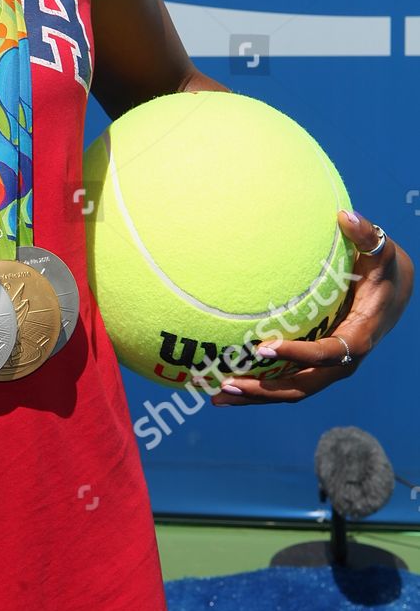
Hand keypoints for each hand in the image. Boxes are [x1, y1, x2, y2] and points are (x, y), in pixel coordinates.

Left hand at [210, 208, 414, 403]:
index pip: (328, 353)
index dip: (298, 353)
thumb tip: (344, 214)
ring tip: (217, 395)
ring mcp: (329, 367)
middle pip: (303, 385)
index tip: (263, 346)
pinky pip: (287, 380)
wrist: (393, 293)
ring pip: (292, 390)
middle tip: (227, 384)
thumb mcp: (381, 252)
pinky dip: (259, 385)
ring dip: (256, 395)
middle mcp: (344, 360)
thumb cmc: (382, 268)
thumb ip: (366, 235)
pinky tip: (225, 382)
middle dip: (266, 389)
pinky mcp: (316, 365)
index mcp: (359, 336)